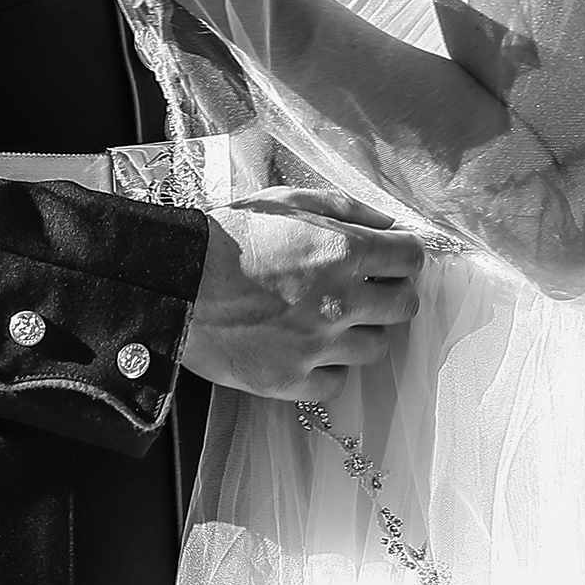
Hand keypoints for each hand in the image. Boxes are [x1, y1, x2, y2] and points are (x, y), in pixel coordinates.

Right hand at [183, 190, 423, 403]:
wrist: (173, 280)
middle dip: (392, 293)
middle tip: (367, 288)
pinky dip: (328, 367)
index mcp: (343, 252)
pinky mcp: (291, 379)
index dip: (403, 256)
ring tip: (331, 318)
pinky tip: (308, 347)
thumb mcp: (287, 201)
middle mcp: (340, 302)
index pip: (411, 259)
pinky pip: (337, 382)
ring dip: (362, 331)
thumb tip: (387, 224)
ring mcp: (317, 346)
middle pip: (405, 307)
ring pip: (376, 348)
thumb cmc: (227, 236)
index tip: (390, 258)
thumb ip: (345, 209)